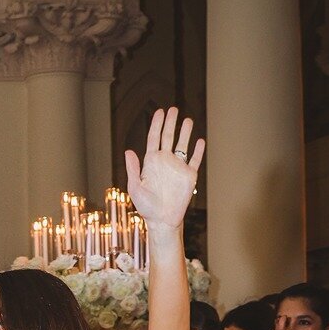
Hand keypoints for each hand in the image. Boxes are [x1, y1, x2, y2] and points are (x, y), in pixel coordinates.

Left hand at [123, 106, 204, 233]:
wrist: (162, 220)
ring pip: (182, 145)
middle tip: (173, 109)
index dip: (156, 125)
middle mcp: (165, 162)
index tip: (160, 112)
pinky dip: (198, 151)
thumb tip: (128, 150)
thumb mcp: (135, 187)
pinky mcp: (189, 176)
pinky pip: (195, 160)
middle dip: (170, 123)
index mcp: (151, 162)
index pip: (154, 138)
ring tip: (187, 120)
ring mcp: (178, 168)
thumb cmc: (146, 206)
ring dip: (185, 133)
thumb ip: (133, 168)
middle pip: (168, 137)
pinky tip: (200, 140)